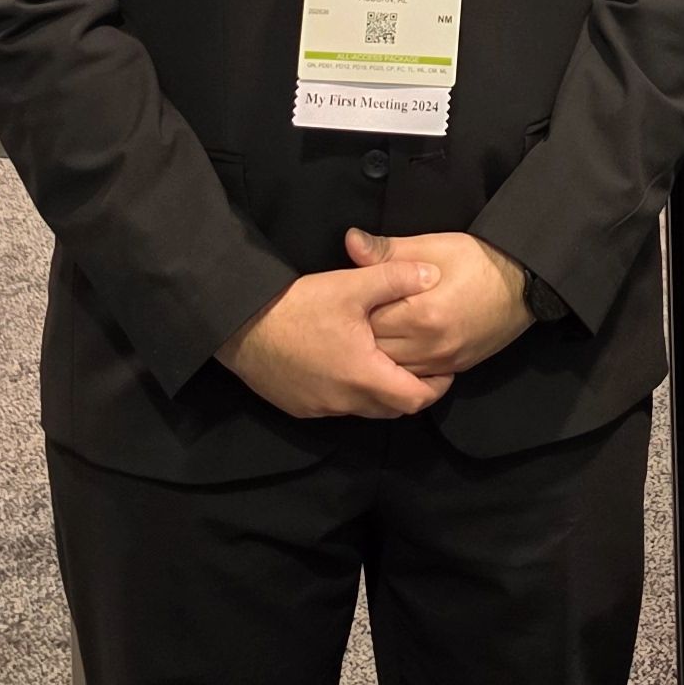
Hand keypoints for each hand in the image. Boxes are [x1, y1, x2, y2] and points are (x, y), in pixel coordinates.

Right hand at [220, 264, 448, 419]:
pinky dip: (351, 394)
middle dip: (412, 391)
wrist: (239, 327)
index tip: (445, 370)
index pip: (415, 399)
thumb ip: (395, 278)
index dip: (437, 387)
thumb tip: (432, 274)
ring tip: (387, 365)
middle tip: (422, 367)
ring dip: (381, 394)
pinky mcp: (300, 407)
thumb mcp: (350, 285)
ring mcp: (320, 407)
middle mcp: (345, 401)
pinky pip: (337, 408)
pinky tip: (347, 368)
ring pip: (365, 410)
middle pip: (393, 410)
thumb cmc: (296, 306)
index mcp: (364, 375)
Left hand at [343, 226, 530, 380]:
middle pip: (377, 349)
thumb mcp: (432, 246)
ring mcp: (443, 361)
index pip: (368, 320)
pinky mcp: (454, 368)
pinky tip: (396, 347)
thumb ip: (387, 251)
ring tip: (373, 332)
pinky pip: (416, 376)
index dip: (355, 309)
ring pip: (393, 369)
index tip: (351, 299)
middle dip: (362, 334)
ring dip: (380, 353)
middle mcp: (431, 345)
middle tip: (355, 318)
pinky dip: (401, 365)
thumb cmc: (478, 260)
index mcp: (421, 313)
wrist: (524, 284)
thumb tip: (350, 241)